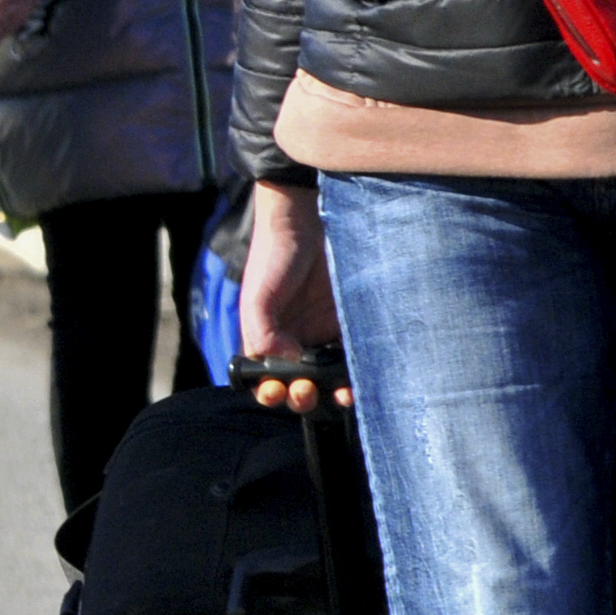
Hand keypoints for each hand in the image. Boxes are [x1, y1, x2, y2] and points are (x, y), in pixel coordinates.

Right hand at [239, 182, 351, 409]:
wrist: (307, 217)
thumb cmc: (274, 253)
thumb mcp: (258, 295)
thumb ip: (262, 333)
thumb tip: (286, 366)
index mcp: (264, 337)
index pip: (264, 377)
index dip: (268, 392)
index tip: (274, 392)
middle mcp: (292, 340)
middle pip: (296, 384)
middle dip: (299, 397)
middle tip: (304, 392)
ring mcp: (321, 334)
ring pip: (327, 377)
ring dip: (331, 393)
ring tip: (338, 395)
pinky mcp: (349, 325)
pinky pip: (352, 357)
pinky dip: (355, 374)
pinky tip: (357, 380)